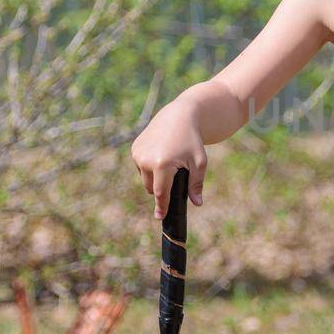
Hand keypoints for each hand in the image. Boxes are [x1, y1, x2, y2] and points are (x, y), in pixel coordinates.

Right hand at [131, 101, 207, 218]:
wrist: (179, 116)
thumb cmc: (192, 140)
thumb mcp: (199, 162)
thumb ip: (196, 184)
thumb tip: (197, 203)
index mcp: (162, 164)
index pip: (161, 193)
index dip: (162, 206)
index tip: (160, 217)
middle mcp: (146, 160)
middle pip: (152, 188)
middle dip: (163, 187)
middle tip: (176, 174)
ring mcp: (138, 154)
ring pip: (145, 178)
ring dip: (155, 177)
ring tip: (169, 162)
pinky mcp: (134, 149)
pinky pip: (141, 167)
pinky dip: (150, 166)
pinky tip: (161, 154)